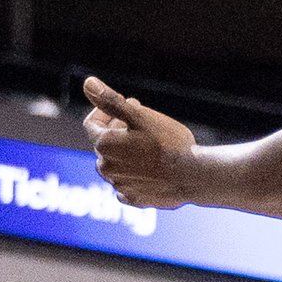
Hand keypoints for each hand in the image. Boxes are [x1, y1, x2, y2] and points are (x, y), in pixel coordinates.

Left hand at [83, 76, 201, 208]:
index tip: (129, 104)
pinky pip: (126, 184)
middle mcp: (105, 167)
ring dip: (126, 153)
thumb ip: (112, 101)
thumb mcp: (141, 116)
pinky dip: (134, 175)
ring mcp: (118, 185)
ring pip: (115, 164)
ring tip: (151, 146)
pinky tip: (151, 169)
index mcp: (104, 145)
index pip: (92, 123)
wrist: (192, 176)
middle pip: (104, 143)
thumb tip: (88, 82)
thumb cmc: (169, 143)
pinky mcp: (133, 198)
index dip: (107, 111)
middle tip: (144, 122)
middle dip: (119, 130)